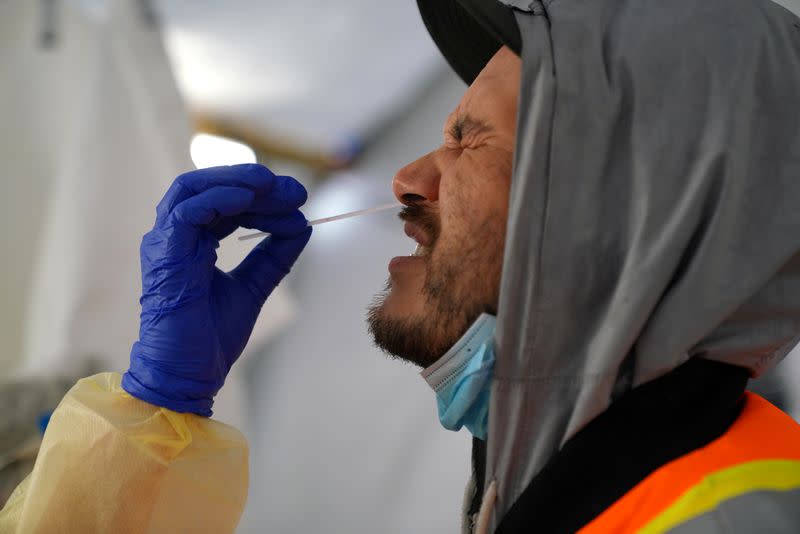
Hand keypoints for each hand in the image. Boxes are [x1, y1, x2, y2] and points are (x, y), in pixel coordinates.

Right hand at [122, 164, 310, 415]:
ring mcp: (165, 242)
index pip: (224, 201)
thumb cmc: (210, 337)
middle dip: (254, 183)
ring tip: (273, 184)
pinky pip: (188, 211)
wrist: (188, 374)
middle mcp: (175, 236)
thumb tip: (302, 224)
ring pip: (194, 188)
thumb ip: (274, 256)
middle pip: (209, 187)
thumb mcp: (254, 286)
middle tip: (294, 190)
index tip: (297, 199)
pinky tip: (250, 198)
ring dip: (236, 181)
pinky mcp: (164, 253)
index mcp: (192, 242)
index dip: (261, 195)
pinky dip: (220, 198)